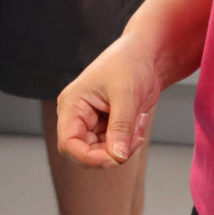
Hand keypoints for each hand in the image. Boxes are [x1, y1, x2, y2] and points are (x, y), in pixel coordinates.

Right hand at [56, 36, 163, 167]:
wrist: (145, 55)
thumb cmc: (129, 64)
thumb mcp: (126, 95)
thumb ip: (120, 128)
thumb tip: (117, 157)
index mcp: (72, 104)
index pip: (68, 143)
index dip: (88, 158)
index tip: (114, 159)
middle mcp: (77, 115)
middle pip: (84, 152)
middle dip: (110, 152)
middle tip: (134, 139)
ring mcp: (91, 122)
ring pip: (101, 152)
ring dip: (123, 146)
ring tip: (139, 122)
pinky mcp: (105, 125)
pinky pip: (113, 146)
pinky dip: (128, 141)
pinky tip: (139, 121)